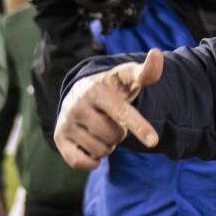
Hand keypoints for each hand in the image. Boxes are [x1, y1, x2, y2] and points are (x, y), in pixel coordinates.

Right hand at [54, 48, 163, 169]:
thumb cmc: (113, 87)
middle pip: (114, 135)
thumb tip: (156, 54)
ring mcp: (65, 123)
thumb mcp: (128, 77)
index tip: (154, 141)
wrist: (82, 93)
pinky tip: (94, 149)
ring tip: (103, 129)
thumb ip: (146, 71)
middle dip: (120, 133)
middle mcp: (77, 106)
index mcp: (96, 91)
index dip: (139, 127)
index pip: (122, 113)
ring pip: (100, 150)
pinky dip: (91, 161)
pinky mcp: (58, 138)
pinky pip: (78, 162)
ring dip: (108, 145)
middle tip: (114, 121)